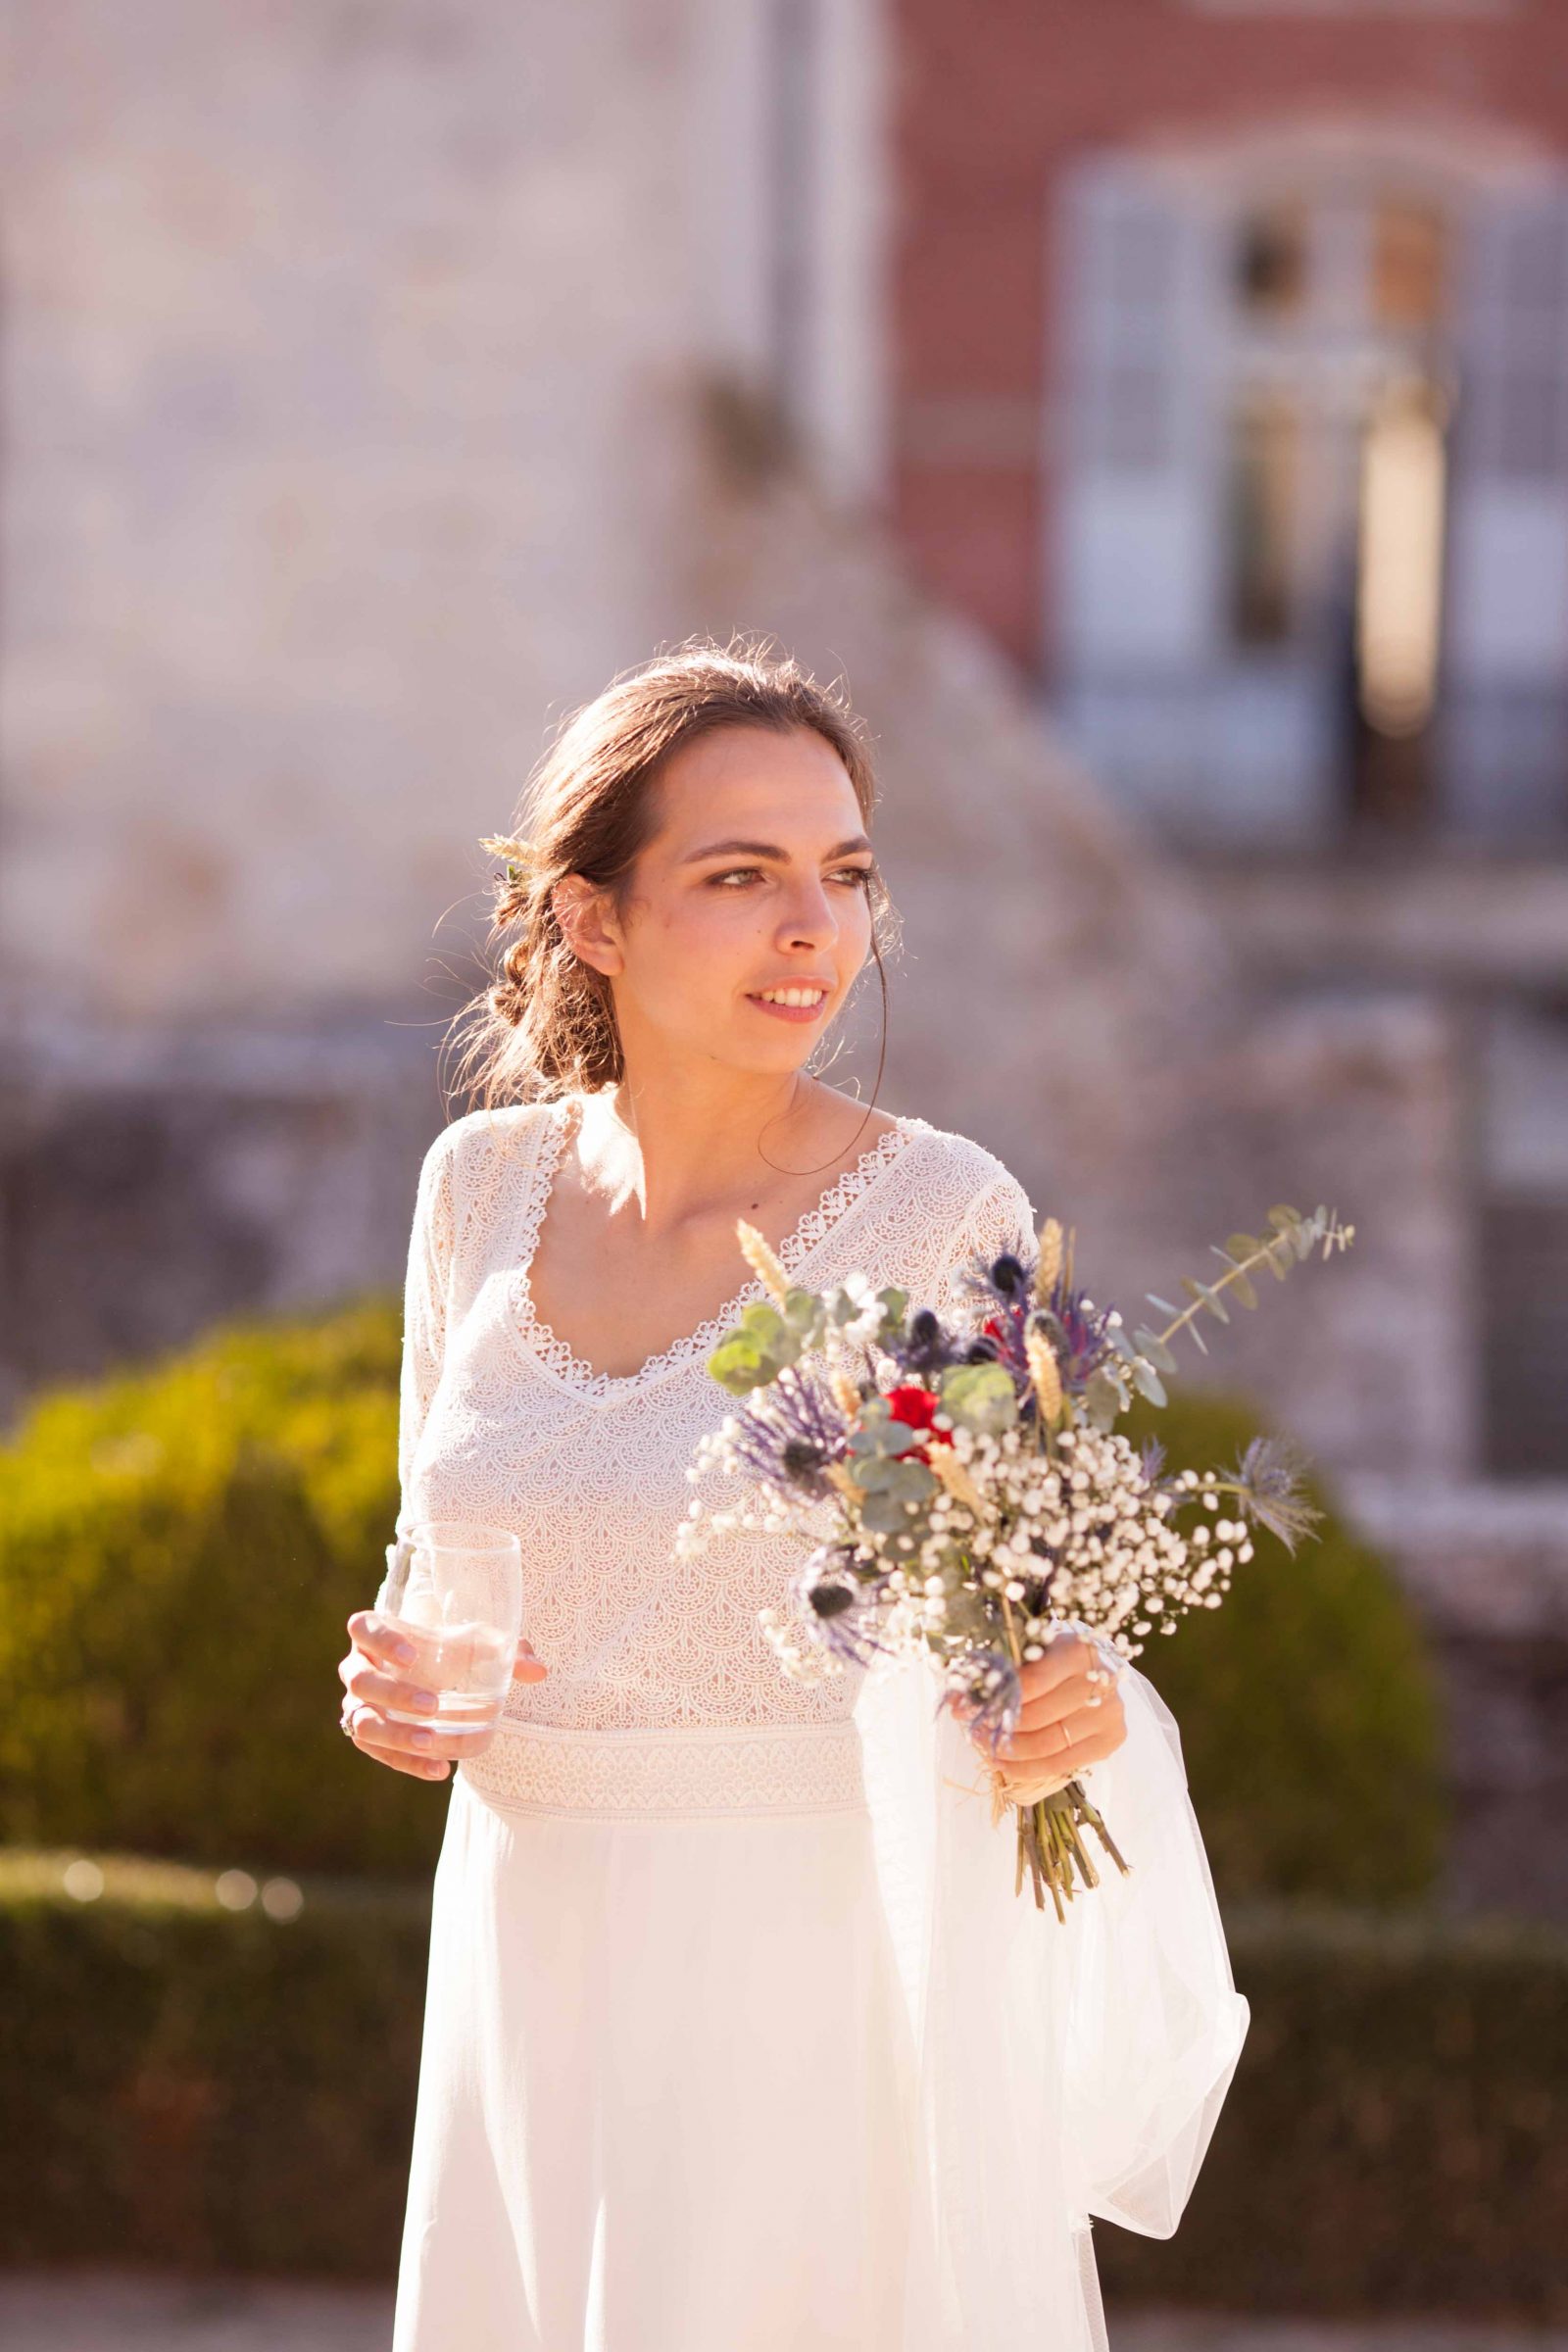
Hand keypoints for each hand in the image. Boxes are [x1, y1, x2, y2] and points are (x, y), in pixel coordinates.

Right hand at [337, 1610, 549, 1780]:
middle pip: (359, 1680)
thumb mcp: (480, 1645)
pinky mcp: (368, 1736)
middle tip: (433, 1704)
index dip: (382, 1641)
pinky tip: (441, 1769)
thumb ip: (507, 1652)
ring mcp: (358, 1704)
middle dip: (394, 1694)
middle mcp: (359, 1668)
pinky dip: (409, 1764)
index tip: (413, 1655)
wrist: (437, 1676)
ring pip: (362, 1722)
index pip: (363, 1627)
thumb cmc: (453, 1651)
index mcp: (376, 1634)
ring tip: (432, 1743)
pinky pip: (379, 1753)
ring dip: (396, 1734)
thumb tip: (539, 1671)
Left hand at [948, 1632, 1126, 1794]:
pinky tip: (1007, 1765)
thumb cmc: (1054, 1660)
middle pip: (1038, 1717)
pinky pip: (1063, 1764)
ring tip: (988, 1749)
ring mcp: (1110, 1713)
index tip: (963, 1709)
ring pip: (1049, 1744)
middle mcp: (1100, 1681)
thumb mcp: (1029, 1654)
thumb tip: (952, 1702)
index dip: (994, 1698)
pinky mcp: (1112, 1740)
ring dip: (1011, 1752)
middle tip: (975, 1732)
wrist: (1095, 1671)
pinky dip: (1029, 1769)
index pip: (1031, 1682)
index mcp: (1077, 1651)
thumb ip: (996, 1672)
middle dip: (1000, 1728)